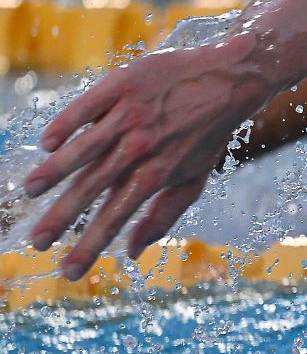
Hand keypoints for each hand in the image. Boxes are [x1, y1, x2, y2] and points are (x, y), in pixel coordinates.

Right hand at [23, 35, 273, 279]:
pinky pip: (86, 106)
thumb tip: (132, 253)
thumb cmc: (206, 137)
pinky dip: (66, 124)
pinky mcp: (122, 85)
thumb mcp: (193, 181)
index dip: (90, 246)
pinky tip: (48, 143)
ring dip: (56, 170)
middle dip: (63, 218)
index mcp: (156, 174)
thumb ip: (162, 216)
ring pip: (85, 147)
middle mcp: (141, 148)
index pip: (115, 218)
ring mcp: (130, 116)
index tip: (67, 271)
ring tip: (31, 191)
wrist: (229, 81)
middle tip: (35, 242)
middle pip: (94, 188)